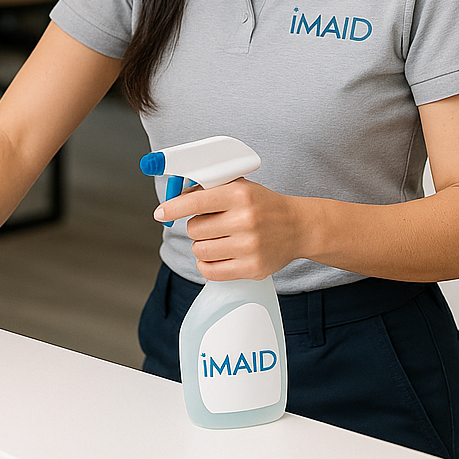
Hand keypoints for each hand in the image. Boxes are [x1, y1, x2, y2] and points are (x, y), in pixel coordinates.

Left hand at [154, 179, 308, 280]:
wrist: (298, 227)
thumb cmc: (263, 205)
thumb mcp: (240, 187)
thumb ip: (210, 189)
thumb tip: (176, 198)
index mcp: (240, 195)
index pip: (196, 201)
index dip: (173, 207)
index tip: (160, 213)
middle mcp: (245, 220)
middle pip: (195, 228)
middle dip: (197, 227)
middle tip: (211, 224)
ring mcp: (249, 246)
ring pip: (200, 250)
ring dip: (202, 245)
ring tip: (218, 239)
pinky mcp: (252, 268)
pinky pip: (211, 271)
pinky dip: (207, 264)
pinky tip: (217, 255)